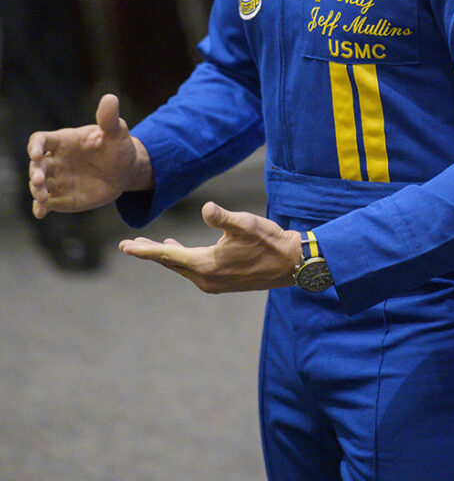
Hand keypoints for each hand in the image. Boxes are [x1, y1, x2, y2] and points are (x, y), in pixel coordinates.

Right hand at [28, 93, 144, 218]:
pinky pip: (46, 203)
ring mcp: (58, 179)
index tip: (36, 153)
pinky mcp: (62, 198)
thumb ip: (109, 118)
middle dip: (34, 172)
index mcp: (64, 141)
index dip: (35, 146)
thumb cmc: (118, 147)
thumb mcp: (117, 132)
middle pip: (36, 165)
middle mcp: (56, 160)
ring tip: (43, 198)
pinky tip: (40, 212)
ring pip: (38, 185)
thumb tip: (110, 98)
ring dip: (36, 191)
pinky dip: (40, 208)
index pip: (41, 140)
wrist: (126, 171)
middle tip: (39, 180)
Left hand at [119, 202, 302, 293]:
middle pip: (171, 263)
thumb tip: (206, 208)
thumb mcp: (246, 223)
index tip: (125, 246)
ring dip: (166, 256)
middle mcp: (206, 278)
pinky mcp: (222, 282)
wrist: (291, 263)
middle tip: (129, 244)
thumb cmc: (269, 240)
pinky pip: (193, 270)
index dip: (145, 249)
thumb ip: (223, 217)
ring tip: (151, 246)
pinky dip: (182, 260)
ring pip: (182, 267)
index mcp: (207, 265)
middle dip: (151, 252)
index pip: (168, 256)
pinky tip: (180, 250)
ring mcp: (214, 283)